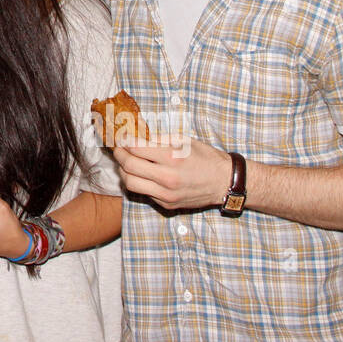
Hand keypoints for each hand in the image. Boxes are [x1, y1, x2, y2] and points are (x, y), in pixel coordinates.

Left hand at [113, 138, 230, 210]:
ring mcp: (166, 194)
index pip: (135, 149)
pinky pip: (144, 193)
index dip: (124, 141)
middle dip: (119, 154)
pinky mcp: (167, 204)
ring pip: (130, 183)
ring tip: (127, 163)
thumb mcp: (184, 140)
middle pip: (128, 166)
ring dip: (124, 171)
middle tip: (119, 149)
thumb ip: (158, 139)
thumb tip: (136, 137)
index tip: (121, 137)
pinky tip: (142, 174)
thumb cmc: (205, 158)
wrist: (224, 182)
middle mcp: (166, 178)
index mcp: (171, 158)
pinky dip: (138, 182)